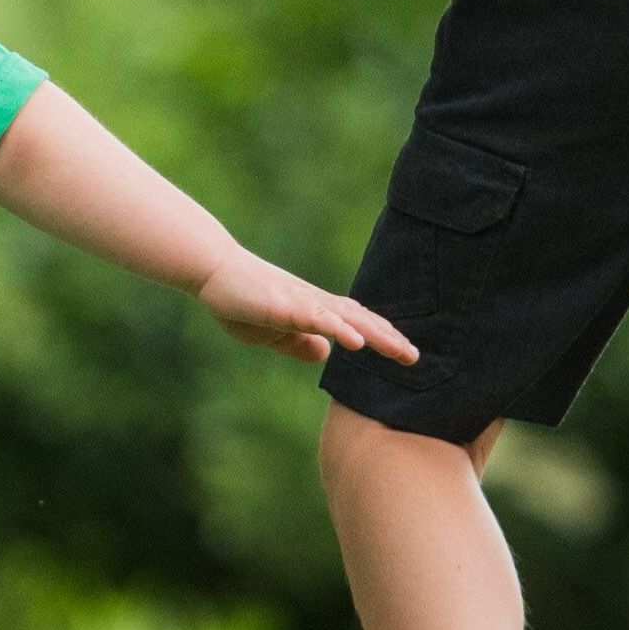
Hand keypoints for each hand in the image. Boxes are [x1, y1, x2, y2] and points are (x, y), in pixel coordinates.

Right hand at [196, 250, 415, 369]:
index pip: (356, 323)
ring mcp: (303, 303)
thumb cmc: (239, 299)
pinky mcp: (285, 306)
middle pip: (361, 321)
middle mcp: (315, 303)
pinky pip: (318, 319)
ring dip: (377, 335)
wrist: (214, 271)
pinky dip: (340, 329)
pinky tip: (356, 342)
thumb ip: (297, 342)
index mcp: (313, 310)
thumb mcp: (270, 332)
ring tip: (401, 351)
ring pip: (348, 319)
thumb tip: (324, 354)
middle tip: (414, 358)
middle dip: (389, 339)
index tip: (404, 353)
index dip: (381, 337)